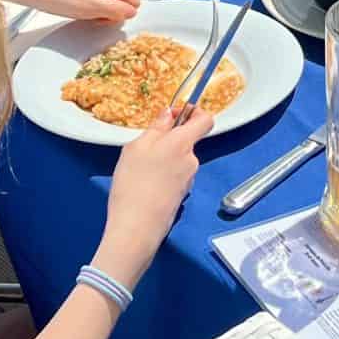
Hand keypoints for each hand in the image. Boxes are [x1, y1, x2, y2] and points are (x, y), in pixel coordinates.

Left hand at [0, 0, 138, 24]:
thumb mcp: (85, 8)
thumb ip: (113, 11)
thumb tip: (132, 12)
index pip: (132, 0)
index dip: (117, 13)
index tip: (97, 15)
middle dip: (107, 11)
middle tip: (86, 12)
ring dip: (98, 8)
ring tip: (79, 7)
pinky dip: (91, 2)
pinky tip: (77, 2)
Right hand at [99, 100, 212, 276]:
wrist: (137, 226)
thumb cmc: (133, 184)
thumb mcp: (136, 148)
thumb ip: (156, 128)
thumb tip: (169, 114)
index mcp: (182, 143)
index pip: (205, 120)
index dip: (195, 112)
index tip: (177, 113)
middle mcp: (191, 160)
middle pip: (187, 141)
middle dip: (168, 141)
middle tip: (144, 148)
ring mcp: (188, 179)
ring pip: (179, 159)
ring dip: (164, 159)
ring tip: (140, 170)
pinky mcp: (181, 194)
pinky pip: (175, 176)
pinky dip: (163, 175)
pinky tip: (144, 185)